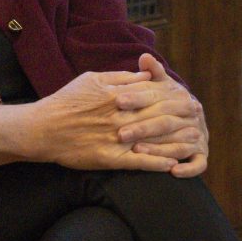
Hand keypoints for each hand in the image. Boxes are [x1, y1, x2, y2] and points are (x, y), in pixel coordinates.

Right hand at [20, 68, 181, 172]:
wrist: (42, 128)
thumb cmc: (66, 101)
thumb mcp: (91, 78)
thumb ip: (120, 77)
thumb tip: (145, 75)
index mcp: (118, 95)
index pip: (153, 95)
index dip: (173, 97)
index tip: (188, 97)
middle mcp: (120, 116)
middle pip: (159, 116)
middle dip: (181, 117)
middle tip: (199, 117)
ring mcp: (116, 138)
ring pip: (154, 140)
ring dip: (176, 142)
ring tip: (194, 143)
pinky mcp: (109, 157)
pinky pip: (138, 162)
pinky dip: (156, 163)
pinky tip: (172, 165)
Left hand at [116, 53, 209, 177]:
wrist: (191, 119)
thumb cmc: (166, 101)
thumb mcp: (161, 85)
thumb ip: (153, 72)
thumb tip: (145, 56)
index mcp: (179, 97)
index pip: (157, 97)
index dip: (137, 97)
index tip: (118, 100)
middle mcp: (191, 116)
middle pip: (166, 122)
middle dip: (142, 127)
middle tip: (120, 133)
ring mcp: (198, 136)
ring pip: (179, 144)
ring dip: (159, 149)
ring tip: (138, 151)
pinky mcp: (202, 155)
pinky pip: (199, 164)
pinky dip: (188, 168)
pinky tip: (173, 171)